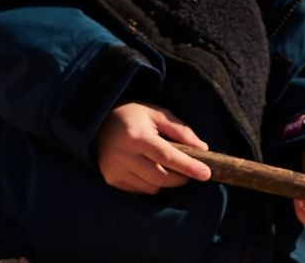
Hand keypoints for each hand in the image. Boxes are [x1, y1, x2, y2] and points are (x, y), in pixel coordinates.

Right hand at [89, 103, 213, 195]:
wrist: (98, 120)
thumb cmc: (133, 115)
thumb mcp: (158, 114)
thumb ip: (181, 131)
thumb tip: (203, 149)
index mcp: (136, 136)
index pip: (168, 156)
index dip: (188, 166)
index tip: (206, 173)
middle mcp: (123, 155)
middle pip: (161, 177)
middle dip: (181, 178)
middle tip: (190, 171)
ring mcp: (115, 169)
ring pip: (152, 187)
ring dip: (165, 181)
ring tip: (164, 165)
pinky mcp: (111, 178)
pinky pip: (140, 190)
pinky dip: (150, 183)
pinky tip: (148, 168)